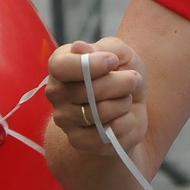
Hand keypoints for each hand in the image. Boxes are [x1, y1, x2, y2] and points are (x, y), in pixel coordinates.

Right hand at [45, 38, 147, 154]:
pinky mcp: (80, 141)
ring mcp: (65, 120)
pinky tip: (123, 117)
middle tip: (132, 79)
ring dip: (125, 102)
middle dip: (123, 82)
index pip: (62, 66)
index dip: (92, 64)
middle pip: (91, 90)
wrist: (131, 102)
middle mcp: (56, 94)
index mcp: (60, 66)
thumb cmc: (120, 71)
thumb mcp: (119, 51)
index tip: (113, 61)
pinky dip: (127, 122)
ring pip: (102, 112)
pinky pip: (110, 133)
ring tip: (126, 98)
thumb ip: (103, 48)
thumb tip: (79, 48)